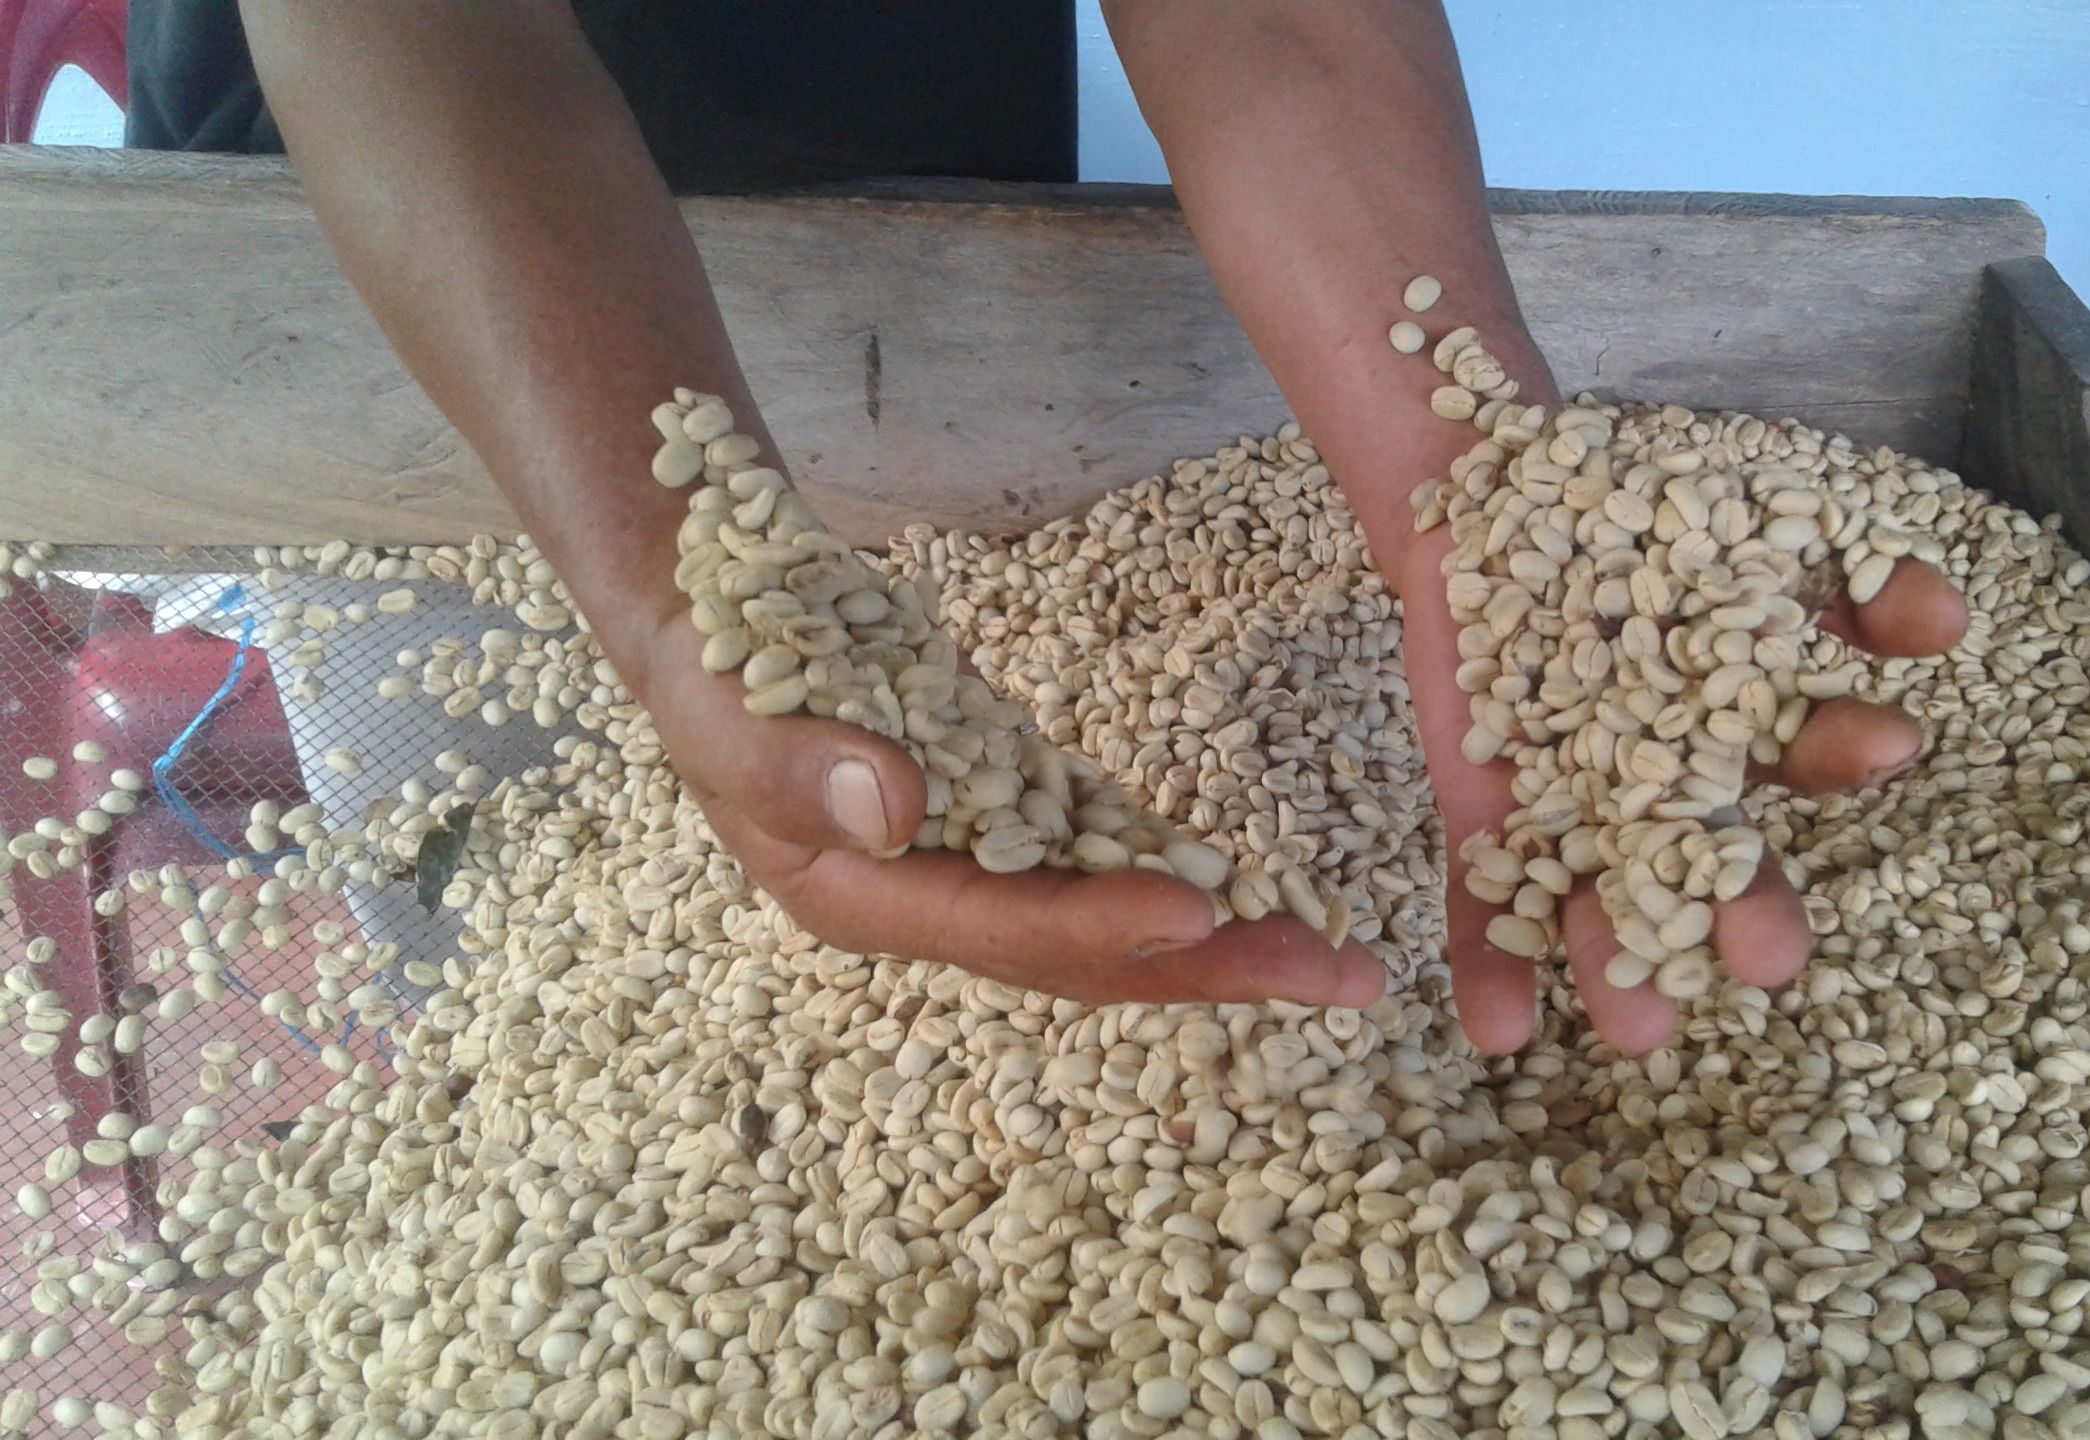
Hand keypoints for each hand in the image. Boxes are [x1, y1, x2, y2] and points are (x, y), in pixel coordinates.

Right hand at [625, 611, 1386, 1009]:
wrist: (710, 623)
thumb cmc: (709, 668)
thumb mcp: (726, 712)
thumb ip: (798, 766)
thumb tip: (896, 810)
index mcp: (863, 903)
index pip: (1004, 929)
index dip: (1101, 926)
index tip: (1199, 912)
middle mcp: (934, 906)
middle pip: (1088, 955)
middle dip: (1215, 967)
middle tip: (1337, 975)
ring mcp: (978, 864)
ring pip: (1114, 915)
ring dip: (1226, 932)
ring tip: (1337, 950)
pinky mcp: (1010, 811)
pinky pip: (1110, 855)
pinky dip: (1181, 868)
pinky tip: (1265, 883)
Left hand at [1385, 529, 1969, 1054]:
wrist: (1484, 493)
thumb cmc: (1633, 519)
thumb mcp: (1746, 524)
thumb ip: (1846, 573)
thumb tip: (1950, 615)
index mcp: (1744, 724)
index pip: (1805, 747)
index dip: (1844, 748)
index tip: (1890, 743)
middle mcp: (1667, 788)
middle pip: (1710, 860)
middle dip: (1741, 911)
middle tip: (1768, 960)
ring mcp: (1572, 805)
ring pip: (1601, 896)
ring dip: (1615, 964)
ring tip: (1635, 1034)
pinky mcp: (1483, 812)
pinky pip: (1486, 895)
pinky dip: (1489, 962)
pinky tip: (1499, 1030)